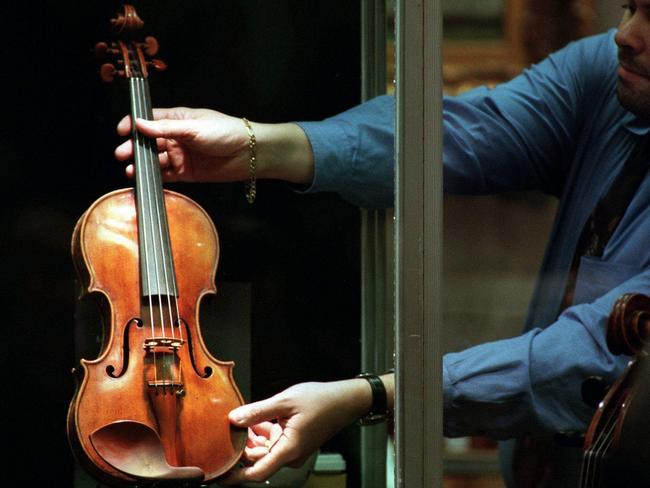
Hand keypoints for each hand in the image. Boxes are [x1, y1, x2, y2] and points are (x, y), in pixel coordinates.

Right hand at [114, 107, 314, 184]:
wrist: (249, 154)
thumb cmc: (226, 133)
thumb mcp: (193, 128)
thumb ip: (166, 129)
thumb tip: (139, 123)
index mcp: (178, 120)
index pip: (150, 119)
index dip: (135, 124)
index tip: (122, 131)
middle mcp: (177, 137)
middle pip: (149, 141)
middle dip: (134, 147)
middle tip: (122, 154)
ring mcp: (181, 155)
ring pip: (155, 159)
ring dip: (143, 163)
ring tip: (131, 169)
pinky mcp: (187, 172)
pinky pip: (167, 175)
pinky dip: (156, 177)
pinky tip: (145, 178)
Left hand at [218, 379, 371, 484]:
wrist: (344, 400)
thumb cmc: (321, 400)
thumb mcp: (285, 402)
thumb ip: (257, 411)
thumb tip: (233, 419)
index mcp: (289, 450)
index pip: (257, 472)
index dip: (236, 476)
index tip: (219, 475)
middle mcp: (291, 455)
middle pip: (257, 459)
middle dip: (241, 445)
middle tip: (227, 427)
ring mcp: (292, 450)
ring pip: (263, 450)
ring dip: (252, 437)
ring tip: (244, 418)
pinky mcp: (293, 443)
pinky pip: (272, 443)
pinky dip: (262, 433)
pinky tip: (257, 418)